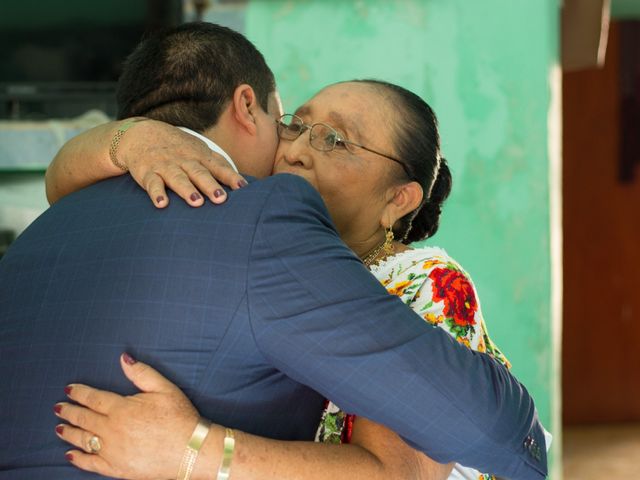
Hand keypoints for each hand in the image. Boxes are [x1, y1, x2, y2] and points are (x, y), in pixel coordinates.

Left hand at [54, 353, 201, 479]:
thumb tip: (124, 358)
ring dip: (69, 433)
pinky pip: (90, 464)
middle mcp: (111, 430)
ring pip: (83, 440)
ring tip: (59, 428)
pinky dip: (78, 459)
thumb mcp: (164, 388)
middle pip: (84, 419)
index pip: (93, 398)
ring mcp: (112, 451)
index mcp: (121, 408)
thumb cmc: (180, 417)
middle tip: (59, 408)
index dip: (79, 393)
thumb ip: (141, 373)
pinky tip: (71, 454)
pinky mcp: (116, 468)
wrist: (190, 450)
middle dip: (69, 411)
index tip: (69, 390)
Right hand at [119, 120, 247, 207]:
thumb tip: (244, 183)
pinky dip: (156, 193)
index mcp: (199, 156)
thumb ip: (219, 165)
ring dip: (186, 190)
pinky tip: (161, 204)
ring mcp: (166, 166)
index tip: (243, 187)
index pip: (218, 167)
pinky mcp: (148, 173)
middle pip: (199, 173)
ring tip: (196, 202)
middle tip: (221, 198)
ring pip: (177, 178)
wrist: (141, 134)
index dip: (230, 177)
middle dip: (210, 185)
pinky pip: (152, 183)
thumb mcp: (199, 151)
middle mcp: (184, 161)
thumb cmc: (178, 148)